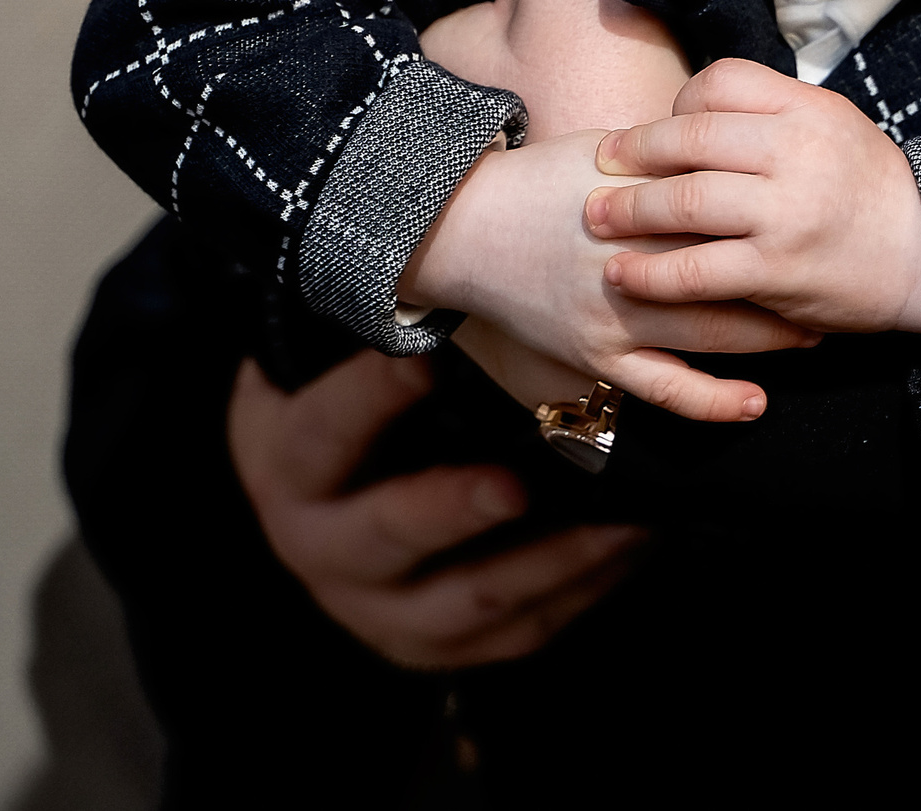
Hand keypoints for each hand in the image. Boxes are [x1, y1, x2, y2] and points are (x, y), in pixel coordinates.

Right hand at [227, 353, 640, 669]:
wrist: (331, 509)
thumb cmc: (356, 413)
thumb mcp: (335, 370)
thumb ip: (382, 335)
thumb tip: (452, 275)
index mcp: (289, 465)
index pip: (323, 433)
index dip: (369, 401)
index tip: (425, 358)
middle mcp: (322, 547)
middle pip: (385, 533)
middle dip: (453, 510)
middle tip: (516, 485)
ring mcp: (379, 609)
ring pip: (466, 599)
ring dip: (548, 561)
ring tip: (620, 524)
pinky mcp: (441, 645)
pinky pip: (519, 627)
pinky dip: (580, 588)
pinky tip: (632, 545)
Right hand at [400, 127, 818, 420]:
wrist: (464, 227)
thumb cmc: (545, 179)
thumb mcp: (612, 150)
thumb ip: (675, 156)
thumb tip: (740, 142)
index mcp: (645, 200)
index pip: (732, 208)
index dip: (784, 214)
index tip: (828, 215)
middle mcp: (635, 257)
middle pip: (734, 271)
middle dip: (792, 282)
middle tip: (838, 283)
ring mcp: (616, 312)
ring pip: (712, 332)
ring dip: (770, 336)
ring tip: (814, 333)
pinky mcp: (597, 355)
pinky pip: (665, 388)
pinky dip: (713, 401)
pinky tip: (755, 403)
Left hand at [585, 59, 920, 342]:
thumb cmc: (871, 189)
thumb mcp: (834, 124)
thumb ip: (772, 112)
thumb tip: (692, 107)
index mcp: (808, 108)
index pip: (720, 84)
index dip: (678, 107)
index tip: (658, 133)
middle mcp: (794, 153)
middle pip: (689, 137)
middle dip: (634, 152)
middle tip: (600, 163)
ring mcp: (783, 213)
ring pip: (682, 201)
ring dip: (629, 210)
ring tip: (597, 217)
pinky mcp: (775, 271)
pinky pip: (695, 270)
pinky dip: (651, 274)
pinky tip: (625, 274)